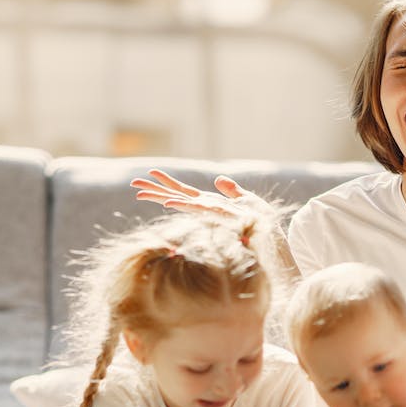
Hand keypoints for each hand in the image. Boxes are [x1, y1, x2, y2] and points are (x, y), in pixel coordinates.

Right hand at [131, 168, 263, 220]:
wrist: (271, 232)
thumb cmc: (260, 219)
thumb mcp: (245, 199)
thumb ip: (232, 190)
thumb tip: (219, 179)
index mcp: (210, 203)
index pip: (184, 192)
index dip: (167, 184)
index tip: (150, 174)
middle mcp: (206, 207)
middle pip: (175, 195)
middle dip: (155, 190)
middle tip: (134, 184)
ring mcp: (209, 211)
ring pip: (180, 201)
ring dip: (161, 196)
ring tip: (141, 192)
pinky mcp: (218, 214)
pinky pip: (196, 208)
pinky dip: (182, 204)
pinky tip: (169, 202)